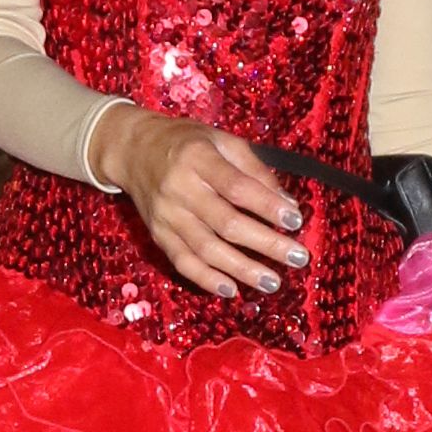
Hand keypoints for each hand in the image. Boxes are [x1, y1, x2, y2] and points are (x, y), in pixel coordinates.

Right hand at [103, 110, 307, 301]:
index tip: (296, 221)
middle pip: (227, 223)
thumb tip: (287, 204)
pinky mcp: (158, 234)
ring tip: (272, 282)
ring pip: (207, 249)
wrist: (133, 150)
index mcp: (198, 158)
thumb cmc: (187, 143)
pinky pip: (183, 262)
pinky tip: (231, 289)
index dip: (268, 207)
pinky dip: (206, 279)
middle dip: (266, 244)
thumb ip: (255, 170)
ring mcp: (166, 215)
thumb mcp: (222, 141)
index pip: (237, 187)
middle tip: (298, 258)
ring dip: (242, 269)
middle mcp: (179, 188)